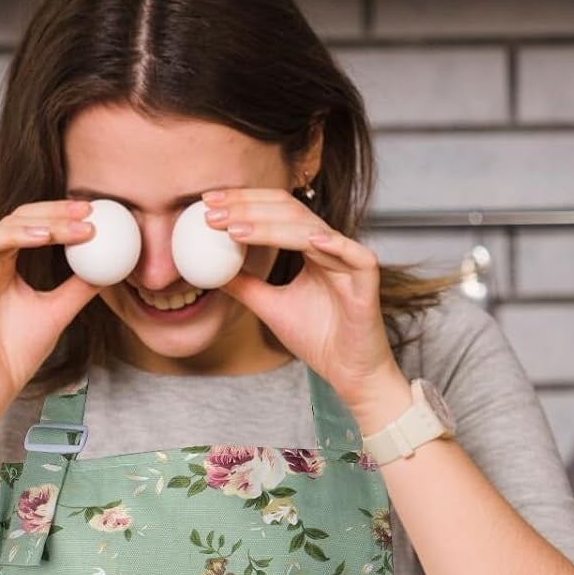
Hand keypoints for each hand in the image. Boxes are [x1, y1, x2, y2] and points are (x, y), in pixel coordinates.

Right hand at [0, 201, 101, 428]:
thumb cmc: (16, 352)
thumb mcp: (56, 314)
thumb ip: (79, 288)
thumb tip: (110, 264)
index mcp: (4, 264)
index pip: (27, 224)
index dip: (57, 214)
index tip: (90, 212)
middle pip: (5, 224)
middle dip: (45, 218)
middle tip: (80, 218)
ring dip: (6, 234)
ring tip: (42, 237)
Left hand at [205, 189, 410, 427]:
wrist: (348, 371)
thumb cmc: (317, 338)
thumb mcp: (270, 307)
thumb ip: (245, 286)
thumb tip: (213, 272)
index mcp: (309, 247)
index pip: (274, 213)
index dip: (242, 204)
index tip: (206, 204)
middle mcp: (328, 246)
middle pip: (289, 212)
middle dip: (248, 207)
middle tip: (212, 209)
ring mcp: (349, 260)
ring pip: (310, 231)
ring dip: (271, 227)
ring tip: (235, 229)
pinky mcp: (367, 280)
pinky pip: (355, 256)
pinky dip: (334, 245)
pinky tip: (309, 240)